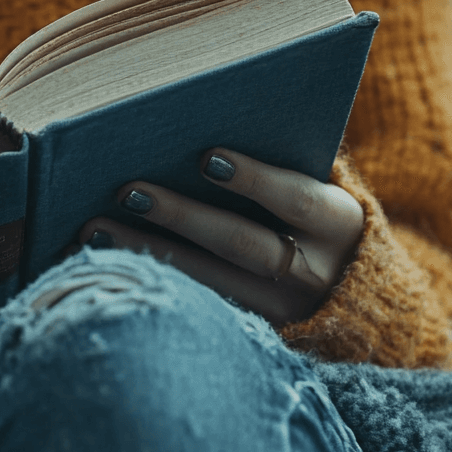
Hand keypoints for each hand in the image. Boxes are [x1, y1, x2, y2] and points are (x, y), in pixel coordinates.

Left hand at [77, 148, 363, 326]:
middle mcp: (314, 272)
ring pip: (208, 283)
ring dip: (147, 253)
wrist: (357, 295)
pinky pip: (194, 306)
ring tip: (94, 229)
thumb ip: (282, 158)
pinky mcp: (252, 333)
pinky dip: (147, 281)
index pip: (296, 199)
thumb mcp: (320, 188)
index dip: (255, 180)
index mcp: (340, 223)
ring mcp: (282, 311)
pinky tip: (101, 262)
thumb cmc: (317, 216)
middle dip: (182, 217)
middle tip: (128, 190)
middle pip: (241, 245)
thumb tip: (201, 118)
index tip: (208, 158)